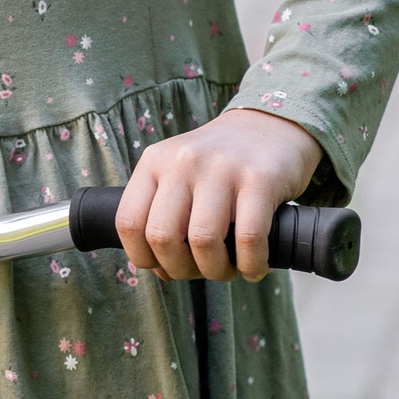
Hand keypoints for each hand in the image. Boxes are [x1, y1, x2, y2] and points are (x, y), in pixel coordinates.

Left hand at [114, 108, 323, 283]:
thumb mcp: (177, 172)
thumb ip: (162, 212)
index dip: (143, 258)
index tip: (165, 267)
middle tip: (201, 271)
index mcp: (154, 162)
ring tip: (228, 269)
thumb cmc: (219, 164)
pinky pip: (248, 238)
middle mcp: (182, 161)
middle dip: (181, 269)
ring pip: (203, 241)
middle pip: (163, 237)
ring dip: (216, 271)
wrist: (270, 127)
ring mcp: (221, 168)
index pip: (128, 222)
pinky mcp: (259, 179)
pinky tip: (254, 266)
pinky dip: (251, 265)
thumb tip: (160, 269)